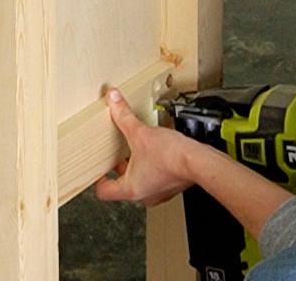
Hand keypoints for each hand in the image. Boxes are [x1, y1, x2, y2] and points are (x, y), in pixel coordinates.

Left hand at [94, 88, 195, 206]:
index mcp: (130, 189)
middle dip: (118, 164)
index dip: (98, 179)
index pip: (104, 191)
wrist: (199, 162)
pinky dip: (150, 163)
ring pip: (139, 178)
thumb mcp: (140, 133)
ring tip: (135, 146)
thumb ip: (123, 116)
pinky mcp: (171, 184)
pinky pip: (154, 175)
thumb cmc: (171, 157)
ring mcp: (158, 191)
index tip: (96, 168)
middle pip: (121, 182)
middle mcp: (144, 195)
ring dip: (136, 163)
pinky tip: (154, 149)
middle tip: (115, 150)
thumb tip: (113, 100)